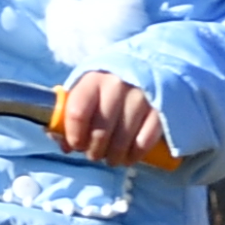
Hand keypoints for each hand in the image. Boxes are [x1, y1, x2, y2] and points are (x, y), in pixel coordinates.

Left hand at [50, 69, 172, 166]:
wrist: (151, 65)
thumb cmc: (110, 85)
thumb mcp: (88, 89)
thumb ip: (72, 113)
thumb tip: (64, 144)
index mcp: (93, 79)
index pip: (77, 113)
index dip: (74, 135)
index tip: (76, 144)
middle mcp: (117, 86)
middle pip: (100, 132)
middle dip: (94, 151)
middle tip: (95, 155)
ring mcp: (141, 97)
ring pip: (122, 141)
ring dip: (114, 156)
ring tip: (112, 158)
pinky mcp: (161, 109)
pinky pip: (145, 142)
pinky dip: (136, 154)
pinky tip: (131, 156)